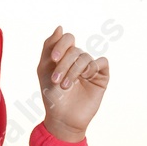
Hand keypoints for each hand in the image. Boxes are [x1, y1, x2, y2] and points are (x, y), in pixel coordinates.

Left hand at [38, 25, 109, 139]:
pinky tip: (85, 78)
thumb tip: (60, 27)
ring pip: (86, 57)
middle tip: (56, 80)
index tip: (54, 59)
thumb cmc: (51, 95)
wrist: (61, 118)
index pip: (68, 39)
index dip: (61, 45)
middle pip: (75, 50)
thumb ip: (49, 47)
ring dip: (73, 71)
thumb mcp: (44, 69)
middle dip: (64, 64)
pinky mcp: (102, 77)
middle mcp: (79, 60)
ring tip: (65, 86)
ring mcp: (91, 68)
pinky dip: (92, 68)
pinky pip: (102, 62)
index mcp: (66, 56)